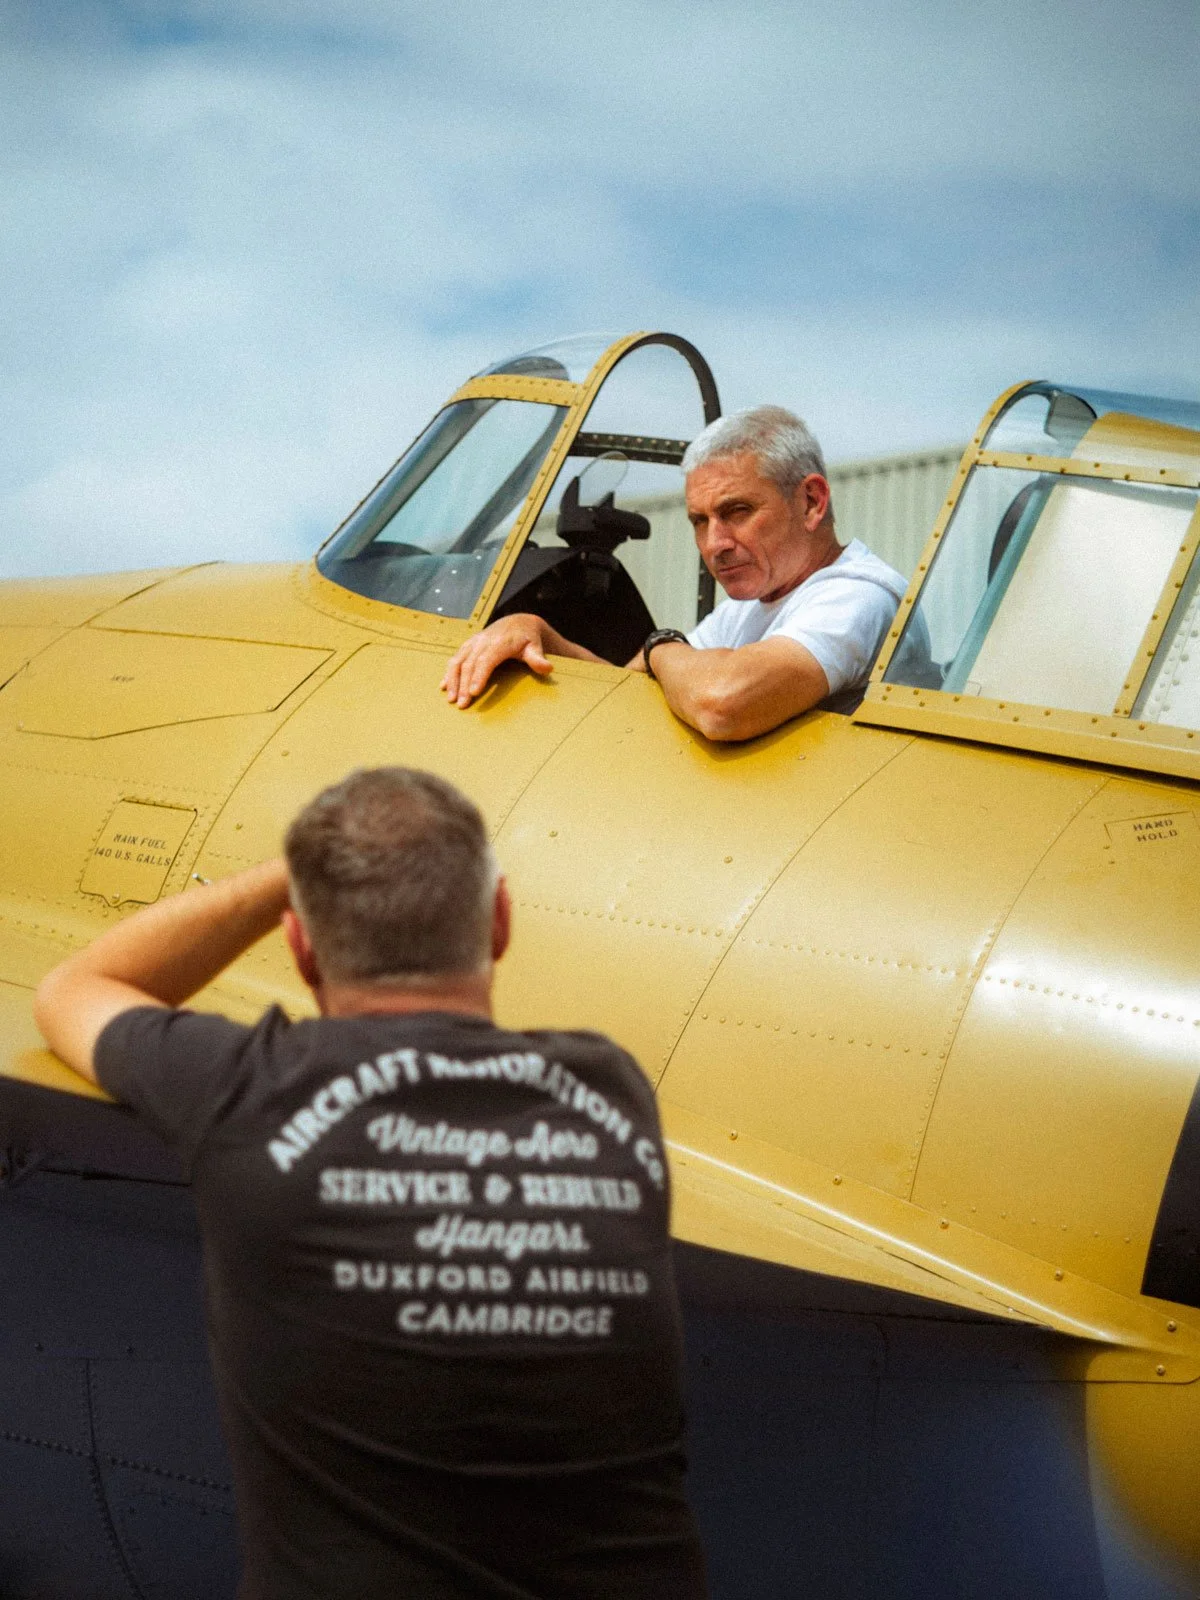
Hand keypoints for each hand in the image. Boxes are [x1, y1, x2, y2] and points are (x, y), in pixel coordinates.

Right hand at [440, 615, 554, 707]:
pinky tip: (444, 687)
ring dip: (452, 680)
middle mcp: (483, 641)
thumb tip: (547, 668)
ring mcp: (473, 643)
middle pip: (470, 664)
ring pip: (458, 661)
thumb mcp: (535, 647)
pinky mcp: (468, 646)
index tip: (474, 692)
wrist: (517, 623)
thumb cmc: (528, 638)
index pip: (486, 660)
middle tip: (462, 704)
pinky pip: (455, 659)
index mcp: (499, 642)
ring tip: (451, 699)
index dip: (479, 676)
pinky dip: (448, 673)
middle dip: (463, 685)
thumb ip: (538, 658)